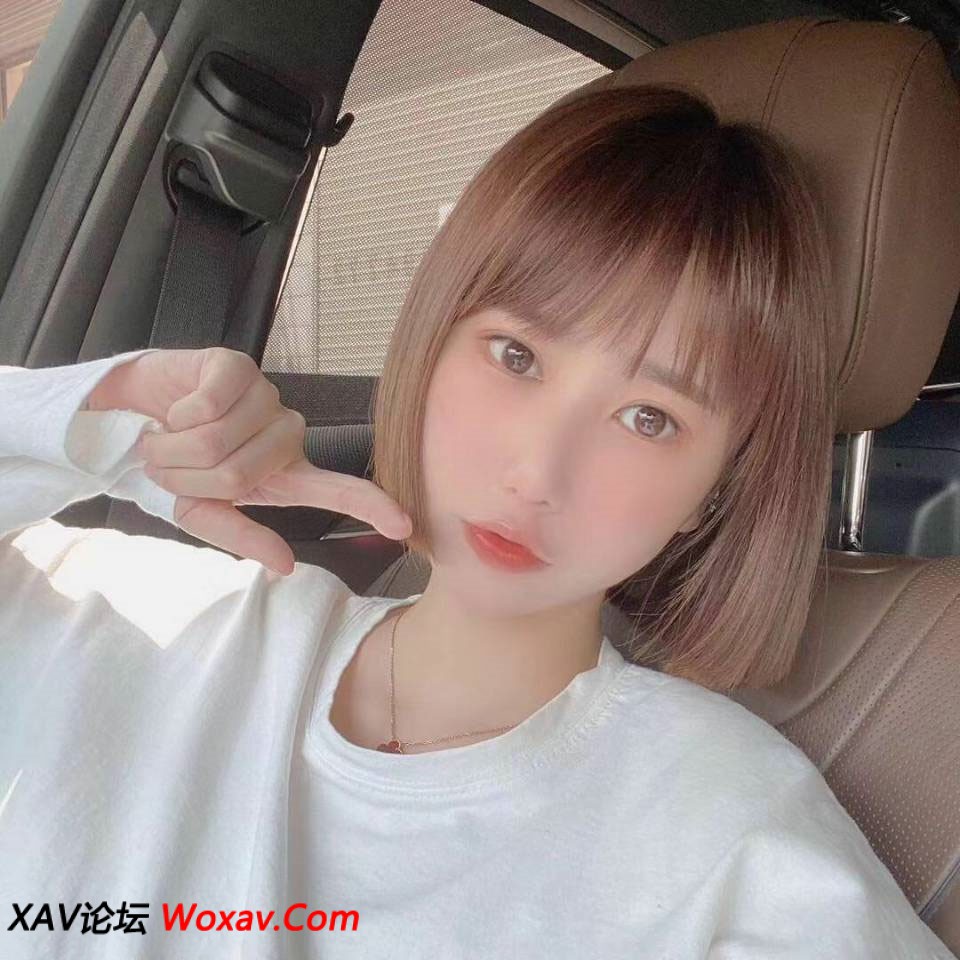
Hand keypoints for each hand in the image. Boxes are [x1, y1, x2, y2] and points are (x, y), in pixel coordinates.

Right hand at [87, 347, 412, 575]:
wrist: (135, 417)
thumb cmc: (178, 465)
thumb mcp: (202, 512)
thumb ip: (243, 537)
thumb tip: (287, 565)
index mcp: (286, 474)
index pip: (338, 490)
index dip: (371, 506)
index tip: (404, 526)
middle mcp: (286, 433)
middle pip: (238, 475)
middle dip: (188, 478)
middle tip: (175, 465)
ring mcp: (265, 397)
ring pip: (215, 441)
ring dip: (173, 449)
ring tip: (171, 438)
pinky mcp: (238, 366)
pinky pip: (208, 405)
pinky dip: (175, 416)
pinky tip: (175, 409)